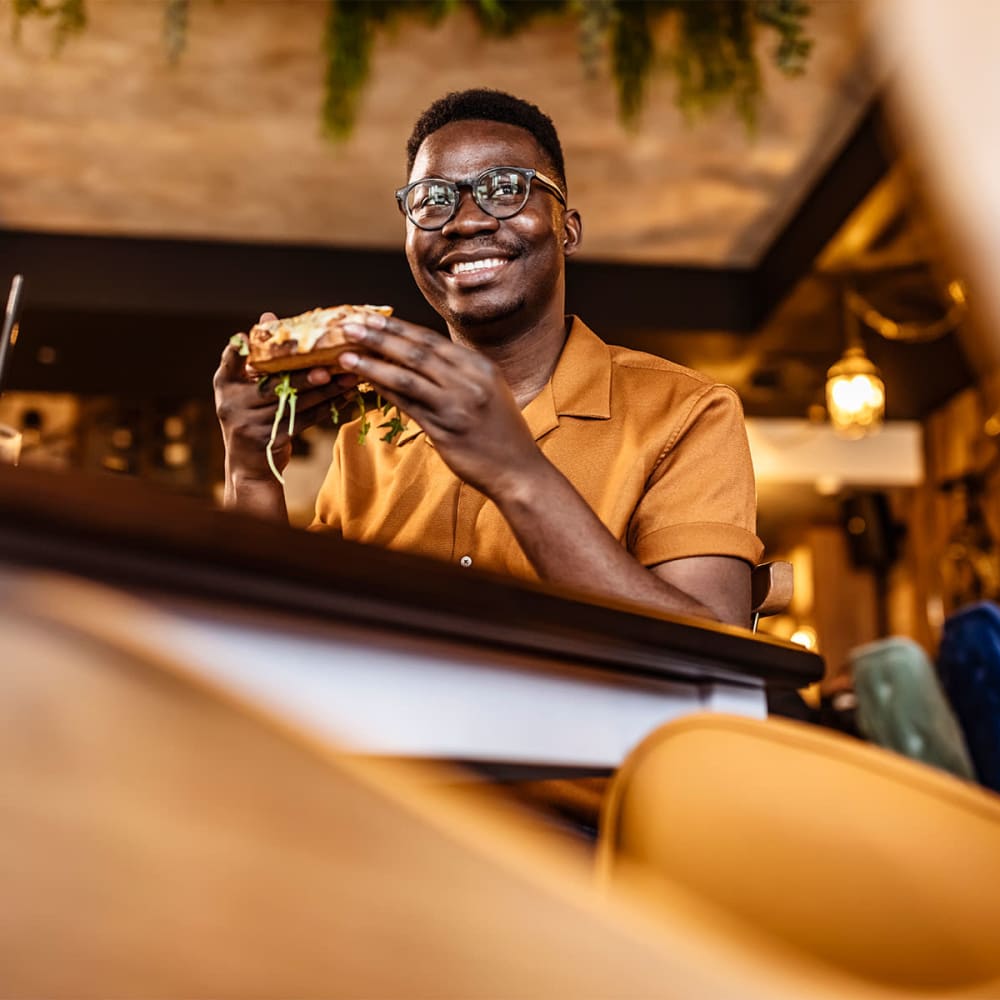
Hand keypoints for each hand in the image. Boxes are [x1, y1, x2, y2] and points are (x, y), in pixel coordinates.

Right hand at [214, 312, 359, 482]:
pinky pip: (306, 419)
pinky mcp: (272, 439)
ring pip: (295, 403)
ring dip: (326, 392)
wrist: (248, 465)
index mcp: (225, 385)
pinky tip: (345, 397)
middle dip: (305, 377)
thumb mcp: (246, 388)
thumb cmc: (251, 415)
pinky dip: (328, 408)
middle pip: (275, 386)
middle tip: (329, 367)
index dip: (237, 350)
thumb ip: (257, 357)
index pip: (230, 362)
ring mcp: (251, 424)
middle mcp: (232, 404)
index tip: (244, 335)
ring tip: (349, 378)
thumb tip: (269, 316)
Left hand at [337, 312, 541, 499]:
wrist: (518, 471)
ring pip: (407, 376)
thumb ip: (460, 373)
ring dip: (373, 363)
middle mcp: (469, 381)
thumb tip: (421, 355)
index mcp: (480, 367)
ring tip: (346, 353)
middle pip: (416, 352)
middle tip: (350, 326)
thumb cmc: (501, 433)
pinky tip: (364, 382)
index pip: (431, 340)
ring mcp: (456, 405)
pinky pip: (407, 405)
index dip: (398, 327)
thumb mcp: (489, 391)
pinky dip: (384, 391)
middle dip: (379, 336)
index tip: (372, 317)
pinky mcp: (445, 430)